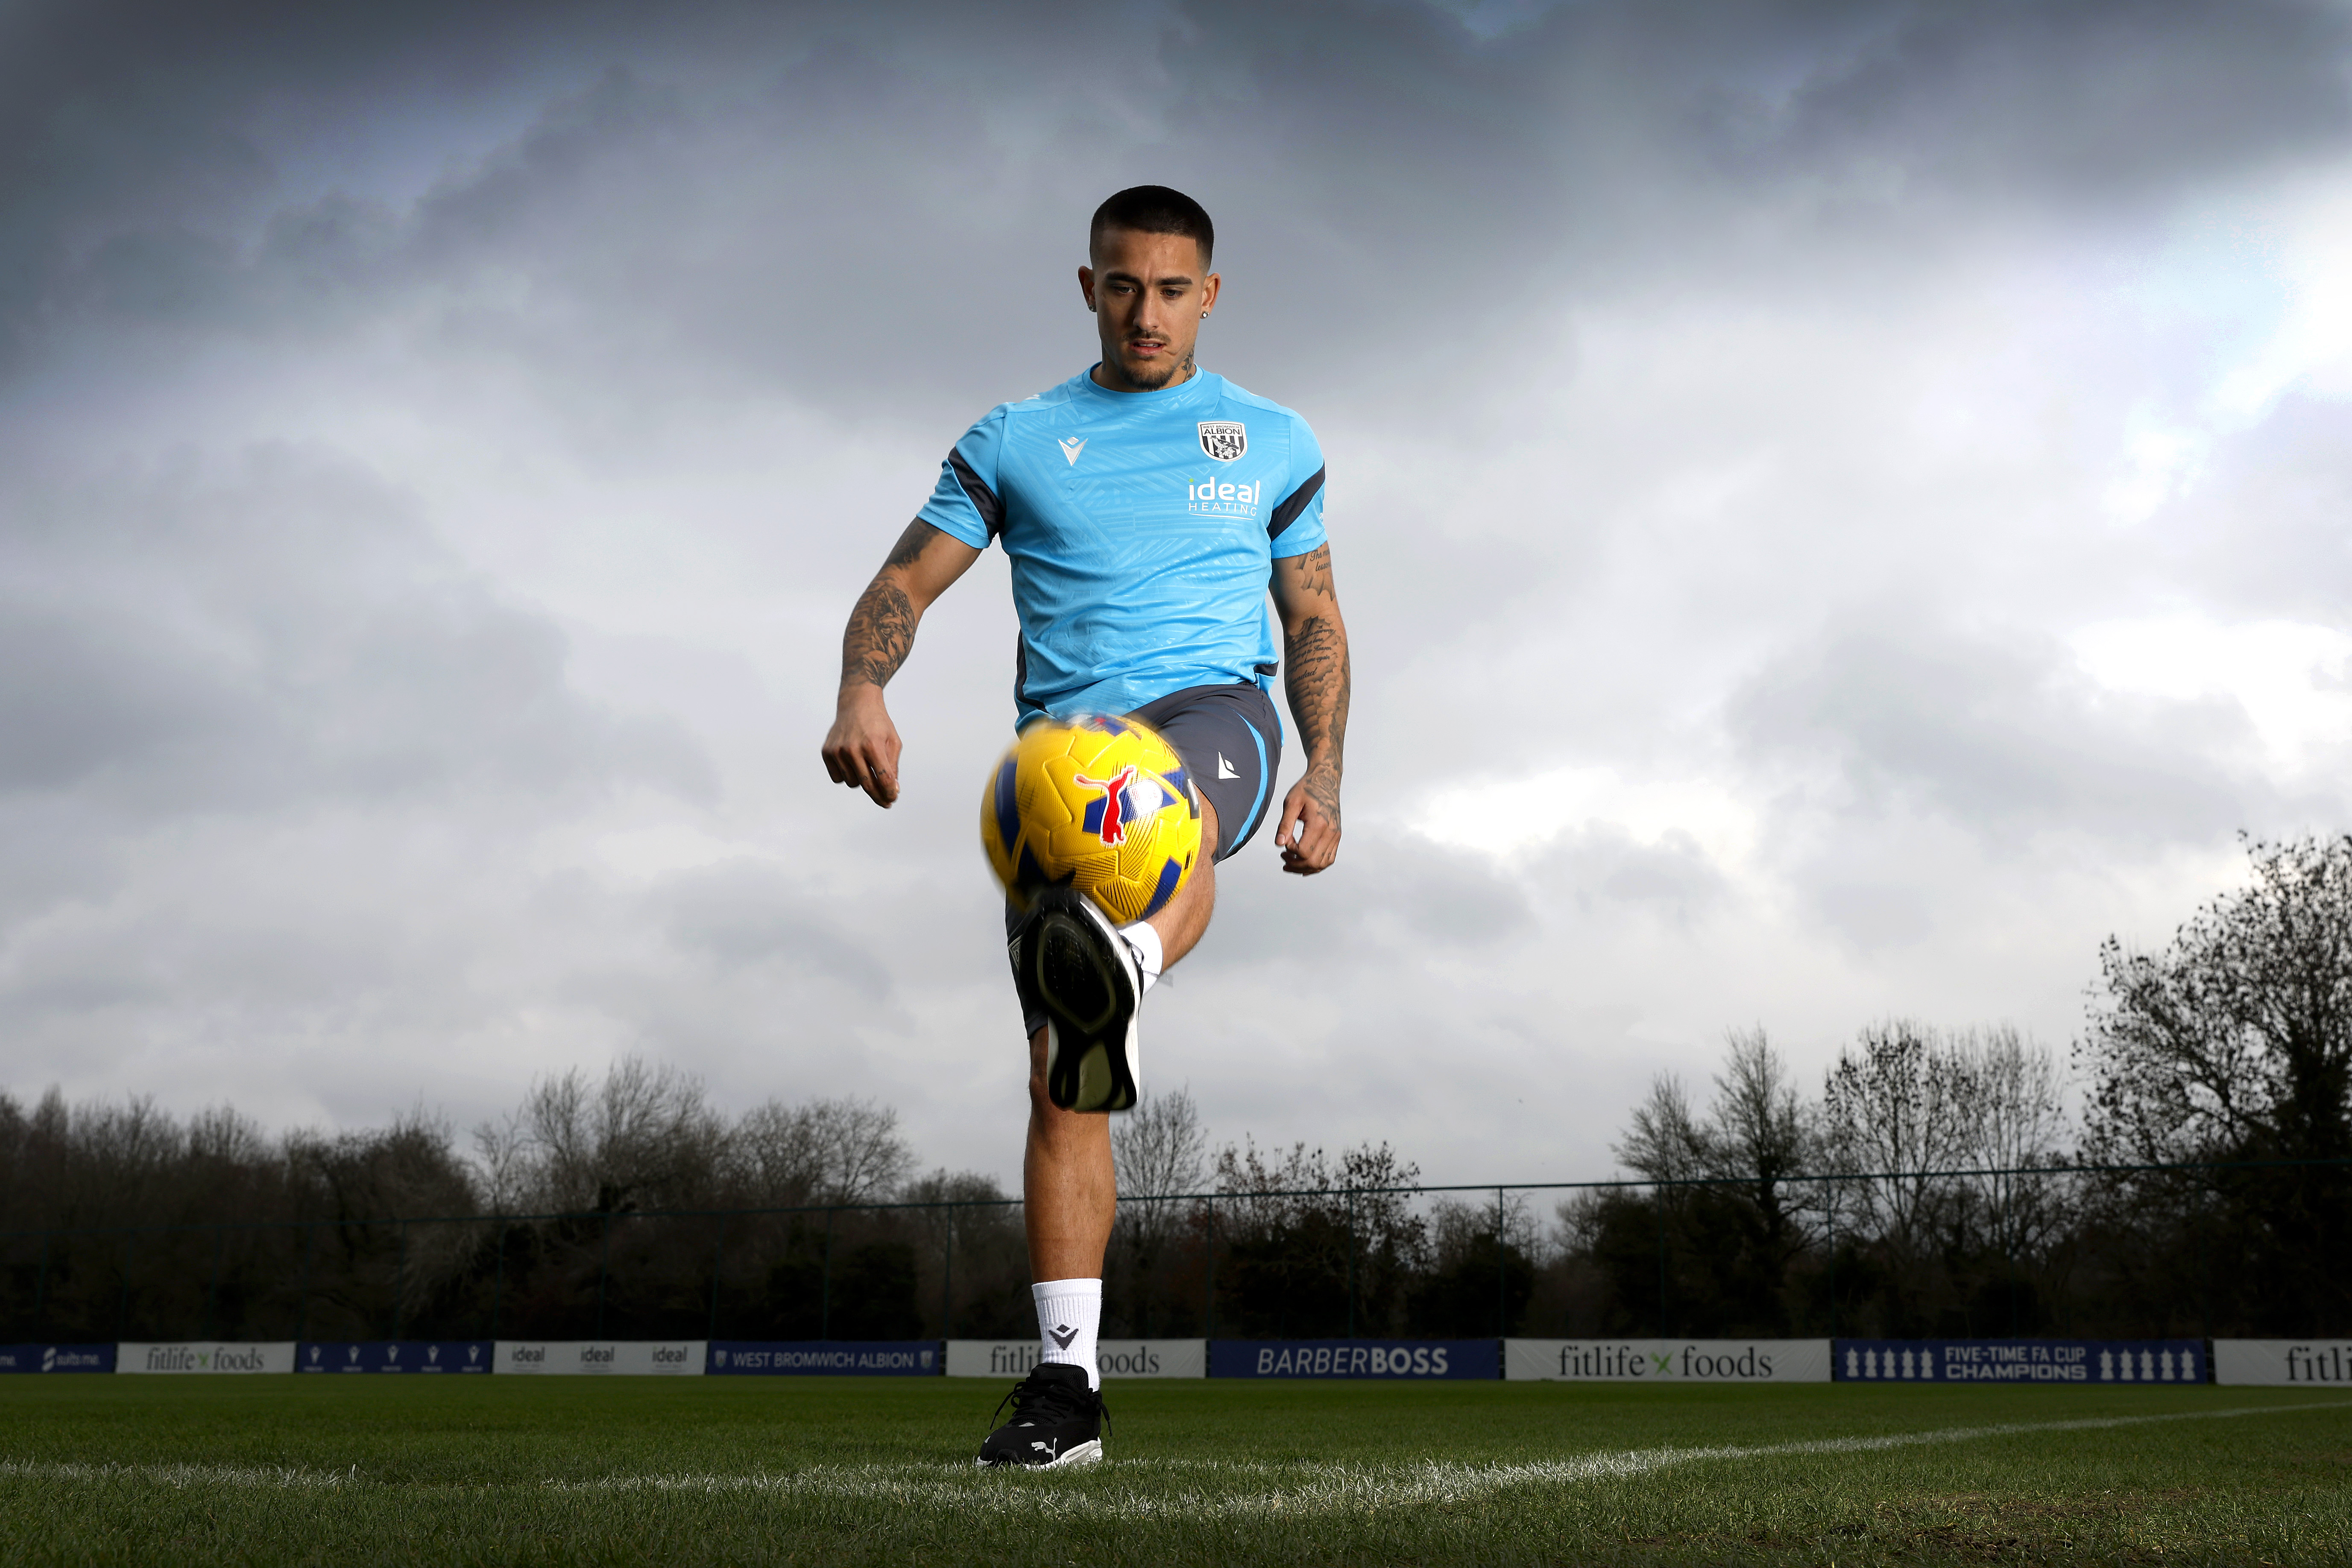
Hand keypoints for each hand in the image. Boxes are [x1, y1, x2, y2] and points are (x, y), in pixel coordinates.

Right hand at [822, 687, 902, 806]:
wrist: (856, 704)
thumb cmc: (878, 724)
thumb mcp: (893, 741)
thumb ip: (893, 766)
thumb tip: (892, 790)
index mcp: (872, 745)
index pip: (883, 779)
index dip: (889, 793)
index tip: (892, 799)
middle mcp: (853, 749)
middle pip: (867, 785)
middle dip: (878, 796)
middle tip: (886, 801)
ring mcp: (838, 751)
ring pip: (852, 783)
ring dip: (862, 781)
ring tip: (866, 766)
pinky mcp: (827, 752)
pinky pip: (838, 778)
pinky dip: (846, 776)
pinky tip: (852, 763)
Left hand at [1274, 766, 1340, 874]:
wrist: (1326, 781)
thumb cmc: (1308, 789)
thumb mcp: (1291, 803)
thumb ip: (1285, 825)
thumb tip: (1279, 843)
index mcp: (1319, 823)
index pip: (1304, 851)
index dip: (1290, 851)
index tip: (1285, 841)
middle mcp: (1331, 832)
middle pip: (1313, 862)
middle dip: (1295, 864)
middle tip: (1284, 857)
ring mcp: (1335, 835)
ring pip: (1322, 864)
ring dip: (1305, 867)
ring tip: (1291, 862)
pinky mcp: (1337, 836)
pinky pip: (1329, 859)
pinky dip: (1316, 864)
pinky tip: (1304, 862)